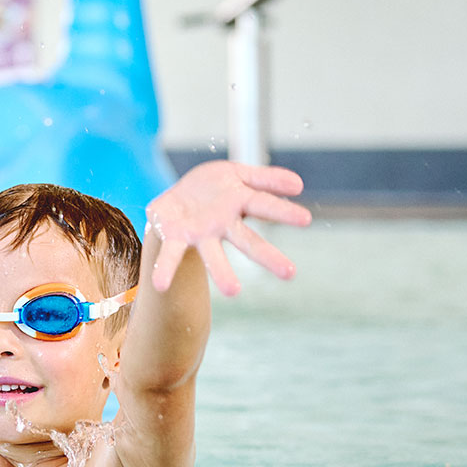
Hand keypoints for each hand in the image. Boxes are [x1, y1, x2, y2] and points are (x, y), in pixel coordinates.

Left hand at [145, 160, 311, 295]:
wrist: (177, 197)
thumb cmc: (213, 187)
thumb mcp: (239, 174)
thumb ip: (267, 179)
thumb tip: (298, 185)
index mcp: (239, 203)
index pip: (264, 206)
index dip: (283, 211)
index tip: (306, 219)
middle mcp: (222, 226)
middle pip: (247, 241)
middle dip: (268, 256)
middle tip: (290, 273)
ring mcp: (200, 234)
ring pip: (213, 255)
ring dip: (222, 273)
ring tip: (233, 291)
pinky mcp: (174, 237)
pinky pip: (169, 255)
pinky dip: (165, 270)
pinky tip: (160, 286)